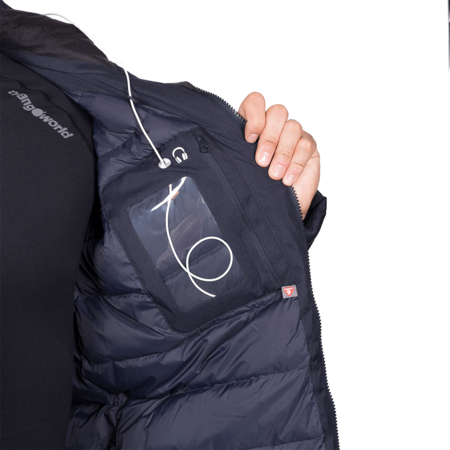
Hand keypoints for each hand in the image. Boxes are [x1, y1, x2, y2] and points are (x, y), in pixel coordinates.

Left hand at [238, 92, 319, 217]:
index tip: (248, 139)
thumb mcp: (241, 169)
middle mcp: (275, 125)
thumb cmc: (257, 187)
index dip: (254, 115)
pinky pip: (306, 145)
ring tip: (274, 176)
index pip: (256, 101)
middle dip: (269, 138)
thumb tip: (218, 150)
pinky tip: (288, 179)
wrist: (277, 209)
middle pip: (277, 112)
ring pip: (292, 127)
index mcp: (256, 124)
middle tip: (261, 162)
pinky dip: (296, 163)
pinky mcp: (308, 146)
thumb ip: (236, 154)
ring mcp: (294, 134)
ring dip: (282, 153)